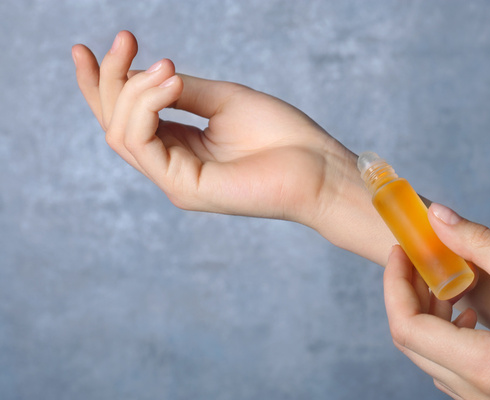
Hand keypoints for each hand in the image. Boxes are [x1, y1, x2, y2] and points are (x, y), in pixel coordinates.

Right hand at [71, 31, 353, 224]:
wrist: (319, 168)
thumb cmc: (283, 136)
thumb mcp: (225, 100)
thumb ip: (182, 90)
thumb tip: (145, 73)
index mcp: (181, 147)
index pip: (127, 118)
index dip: (103, 84)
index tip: (86, 48)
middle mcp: (172, 166)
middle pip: (115, 124)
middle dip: (109, 79)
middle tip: (124, 38)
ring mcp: (175, 180)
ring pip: (122, 133)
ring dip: (133, 90)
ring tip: (166, 66)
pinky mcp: (184, 188)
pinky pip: (143, 144)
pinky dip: (149, 107)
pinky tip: (171, 83)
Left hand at [384, 203, 489, 399]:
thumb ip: (482, 243)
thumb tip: (436, 216)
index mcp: (485, 370)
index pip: (407, 328)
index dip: (396, 283)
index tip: (404, 248)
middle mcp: (481, 398)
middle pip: (415, 344)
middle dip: (410, 295)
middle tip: (424, 256)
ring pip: (433, 359)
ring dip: (431, 315)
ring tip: (450, 278)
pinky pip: (456, 372)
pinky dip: (451, 336)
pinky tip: (472, 310)